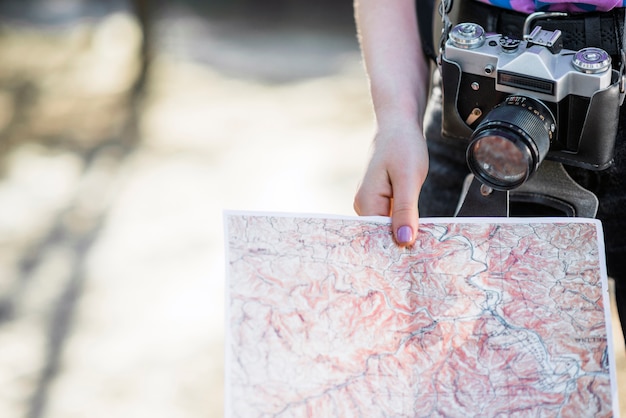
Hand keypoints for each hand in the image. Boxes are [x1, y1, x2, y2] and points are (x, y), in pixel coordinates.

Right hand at [354, 120, 428, 246]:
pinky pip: (391, 218)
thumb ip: (406, 211)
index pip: (379, 237)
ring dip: (405, 233)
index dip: (398, 247)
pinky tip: (418, 227)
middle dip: (402, 242)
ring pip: (388, 227)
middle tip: (427, 254)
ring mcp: (369, 203)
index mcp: (366, 202)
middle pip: (382, 234)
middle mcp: (362, 205)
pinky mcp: (379, 200)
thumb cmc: (403, 146)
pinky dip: (404, 223)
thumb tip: (404, 241)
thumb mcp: (409, 179)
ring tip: (426, 243)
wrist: (397, 124)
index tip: (419, 259)